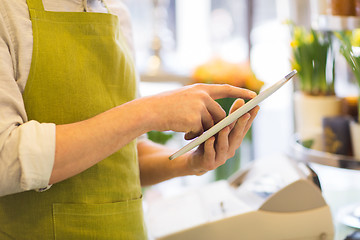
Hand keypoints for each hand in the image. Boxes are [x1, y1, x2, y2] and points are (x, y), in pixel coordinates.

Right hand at [141, 84, 256, 137]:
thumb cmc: (165, 106)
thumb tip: (218, 117)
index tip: (254, 96)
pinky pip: (201, 132)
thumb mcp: (184, 98)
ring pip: (211, 125)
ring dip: (202, 132)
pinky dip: (194, 136)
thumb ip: (200, 102)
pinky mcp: (194, 119)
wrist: (150, 111)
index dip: (240, 92)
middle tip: (204, 132)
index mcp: (200, 89)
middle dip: (215, 126)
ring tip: (188, 133)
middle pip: (219, 114)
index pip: (226, 89)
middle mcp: (202, 95)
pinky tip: (184, 134)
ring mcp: (199, 107)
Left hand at [184, 99, 259, 174]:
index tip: (256, 106)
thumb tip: (240, 99)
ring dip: (225, 136)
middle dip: (241, 125)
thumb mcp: (218, 128)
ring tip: (225, 127)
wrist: (196, 161)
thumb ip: (228, 117)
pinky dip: (210, 146)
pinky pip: (210, 154)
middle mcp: (230, 149)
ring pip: (224, 146)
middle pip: (237, 136)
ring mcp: (220, 157)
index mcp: (234, 140)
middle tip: (245, 113)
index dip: (251, 118)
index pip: (245, 128)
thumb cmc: (208, 141)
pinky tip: (210, 139)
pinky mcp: (209, 163)